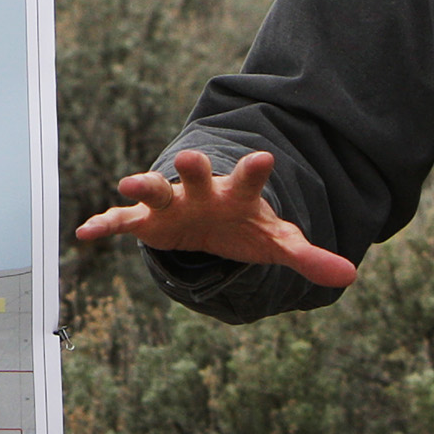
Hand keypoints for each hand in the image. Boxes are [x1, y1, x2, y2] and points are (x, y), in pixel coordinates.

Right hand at [73, 148, 359, 286]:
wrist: (209, 218)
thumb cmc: (244, 226)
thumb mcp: (277, 241)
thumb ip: (307, 256)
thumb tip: (349, 277)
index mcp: (237, 194)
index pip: (251, 180)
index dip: (257, 170)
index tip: (265, 158)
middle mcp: (201, 191)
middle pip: (198, 175)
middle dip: (193, 166)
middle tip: (189, 156)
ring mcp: (171, 203)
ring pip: (155, 190)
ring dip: (142, 186)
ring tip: (126, 183)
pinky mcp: (146, 221)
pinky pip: (122, 222)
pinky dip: (104, 225)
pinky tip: (84, 233)